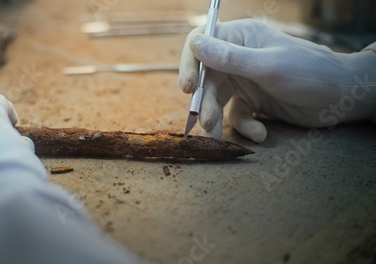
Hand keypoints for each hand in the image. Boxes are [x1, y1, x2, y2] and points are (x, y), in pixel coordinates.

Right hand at [179, 19, 375, 142]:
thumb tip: (195, 44)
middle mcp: (237, 58)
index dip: (189, 65)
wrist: (342, 98)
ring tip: (217, 137)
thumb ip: (229, 58)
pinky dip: (245, 127)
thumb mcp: (267, 66)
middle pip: (206, 78)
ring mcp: (245, 81)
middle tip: (205, 123)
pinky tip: (261, 133)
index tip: (187, 88)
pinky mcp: (253, 102)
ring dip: (216, 118)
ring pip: (217, 100)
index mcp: (240, 39)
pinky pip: (236, 115)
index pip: (201, 45)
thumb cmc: (309, 72)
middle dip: (204, 101)